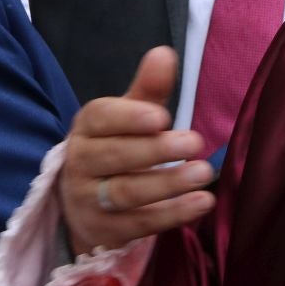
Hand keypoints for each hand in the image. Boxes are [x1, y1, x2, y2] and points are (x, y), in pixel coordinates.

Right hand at [59, 47, 212, 256]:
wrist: (85, 206)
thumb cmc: (116, 149)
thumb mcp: (128, 118)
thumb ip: (148, 90)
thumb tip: (164, 53)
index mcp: (86, 128)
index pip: (100, 118)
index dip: (129, 117)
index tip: (162, 117)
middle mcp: (81, 164)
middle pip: (114, 157)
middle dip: (155, 150)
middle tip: (195, 143)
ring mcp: (90, 201)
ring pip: (126, 193)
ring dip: (167, 183)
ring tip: (203, 173)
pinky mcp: (107, 232)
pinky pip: (139, 224)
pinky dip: (172, 214)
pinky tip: (201, 202)